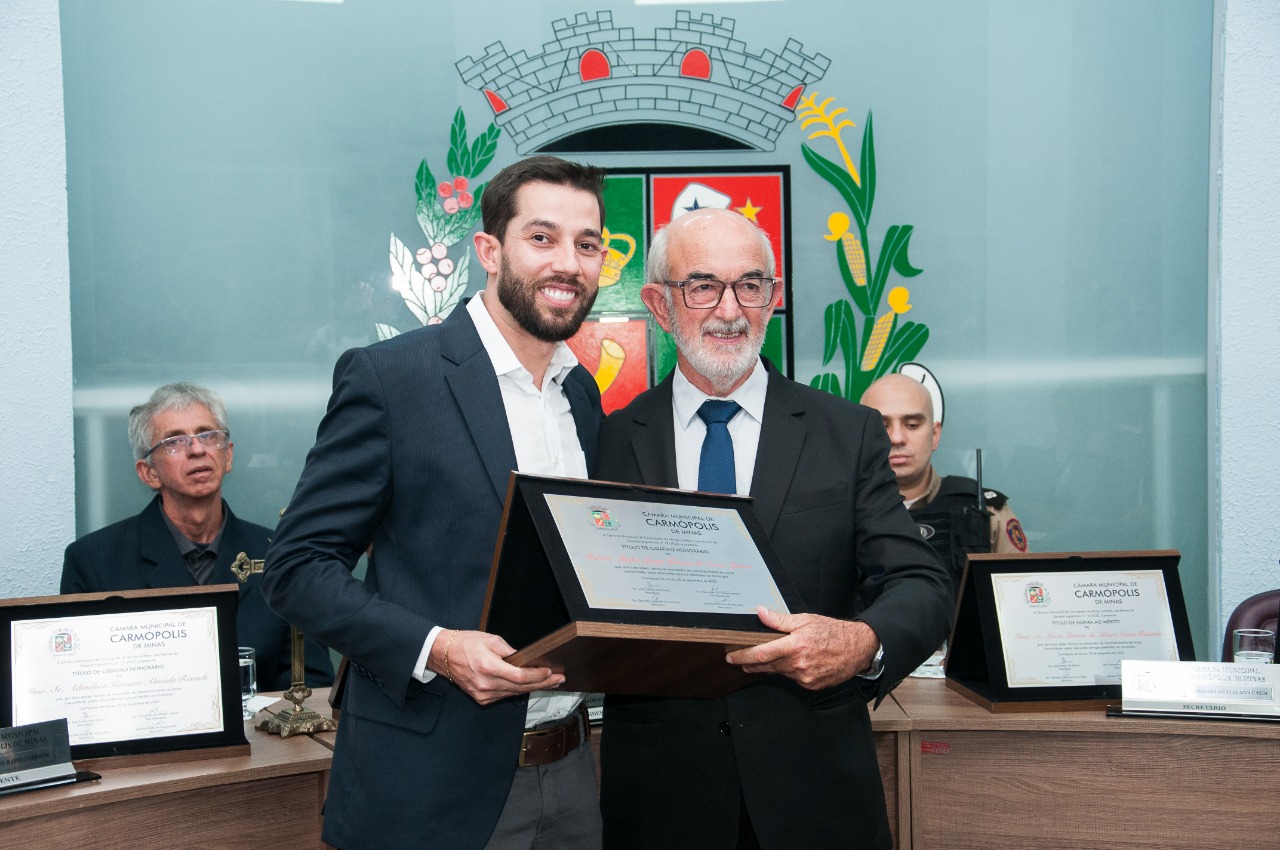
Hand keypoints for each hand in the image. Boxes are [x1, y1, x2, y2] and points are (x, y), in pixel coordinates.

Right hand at [429, 629, 563, 704]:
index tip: (551, 672)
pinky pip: (504, 695)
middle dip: (542, 683)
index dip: (537, 676)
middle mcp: (486, 684)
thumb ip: (511, 652)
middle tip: (558, 680)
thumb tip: (527, 659)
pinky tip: (529, 686)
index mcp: (489, 668)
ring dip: (532, 688)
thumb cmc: (465, 644)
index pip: (520, 676)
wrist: (442, 655)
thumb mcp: (491, 640)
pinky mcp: (481, 698)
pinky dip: (517, 690)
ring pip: (514, 693)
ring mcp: (483, 694)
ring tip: (549, 683)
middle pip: (520, 688)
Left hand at [725, 607, 879, 690]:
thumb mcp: (806, 620)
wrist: (858, 649)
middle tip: (738, 659)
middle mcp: (799, 664)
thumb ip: (780, 620)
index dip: (743, 656)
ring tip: (763, 657)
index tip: (731, 656)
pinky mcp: (811, 686)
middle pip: (766, 666)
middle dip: (750, 663)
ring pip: (779, 672)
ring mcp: (805, 678)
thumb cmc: (834, 632)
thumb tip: (761, 613)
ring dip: (770, 666)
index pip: (762, 653)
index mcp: (796, 646)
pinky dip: (788, 671)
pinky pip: (792, 678)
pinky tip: (791, 662)